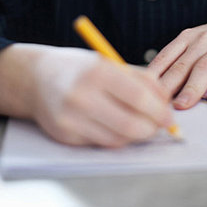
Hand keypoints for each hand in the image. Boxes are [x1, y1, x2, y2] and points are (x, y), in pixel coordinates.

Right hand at [30, 47, 173, 147]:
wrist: (37, 78)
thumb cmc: (80, 68)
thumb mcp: (108, 62)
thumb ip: (139, 78)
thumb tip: (166, 99)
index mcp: (96, 72)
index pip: (138, 97)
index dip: (159, 110)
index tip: (169, 115)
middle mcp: (82, 96)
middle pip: (130, 124)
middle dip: (152, 128)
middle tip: (160, 125)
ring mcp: (71, 119)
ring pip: (118, 139)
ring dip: (137, 135)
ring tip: (142, 125)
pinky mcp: (65, 136)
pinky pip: (102, 143)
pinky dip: (117, 138)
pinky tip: (120, 127)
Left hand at [148, 11, 206, 108]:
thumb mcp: (198, 43)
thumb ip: (180, 61)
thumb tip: (154, 88)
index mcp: (188, 37)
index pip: (166, 57)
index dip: (153, 76)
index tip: (142, 93)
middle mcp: (204, 40)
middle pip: (182, 65)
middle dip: (168, 86)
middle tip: (156, 105)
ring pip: (204, 67)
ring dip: (191, 87)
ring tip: (181, 104)